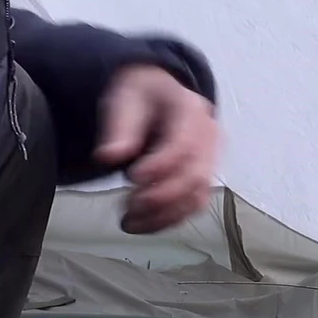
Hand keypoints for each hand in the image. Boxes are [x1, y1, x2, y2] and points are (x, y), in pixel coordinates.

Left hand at [94, 64, 217, 233]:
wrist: (158, 93)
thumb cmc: (141, 95)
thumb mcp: (124, 98)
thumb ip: (119, 127)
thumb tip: (108, 157)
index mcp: (190, 109)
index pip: (184, 144)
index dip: (161, 165)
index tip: (131, 178)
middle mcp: (208, 136)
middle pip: (195, 176)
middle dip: (160, 197)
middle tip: (127, 206)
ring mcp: (210, 159)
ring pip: (197, 197)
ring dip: (163, 216)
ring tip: (129, 222)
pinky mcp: (203, 178)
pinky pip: (193, 205)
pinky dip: (168, 220)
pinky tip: (142, 224)